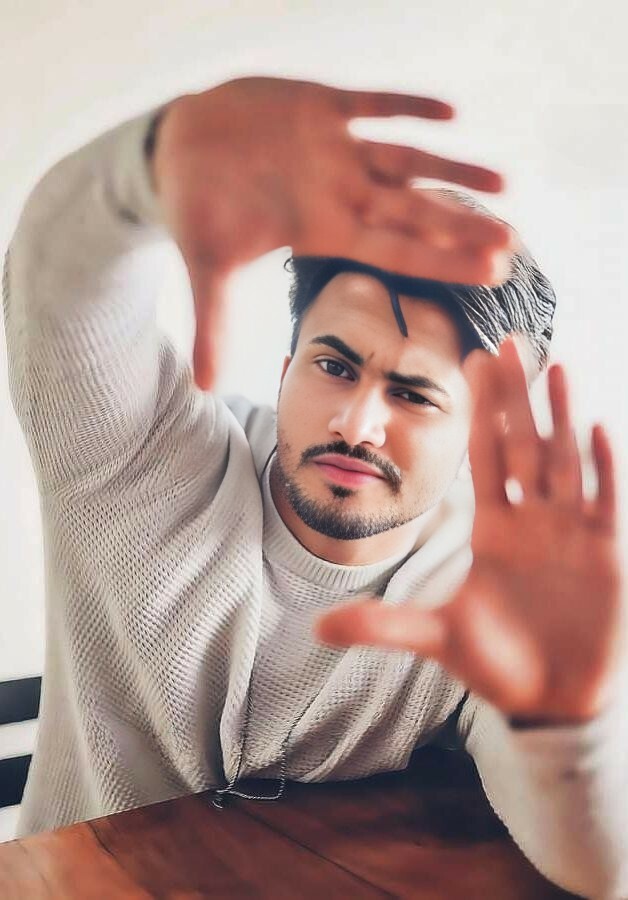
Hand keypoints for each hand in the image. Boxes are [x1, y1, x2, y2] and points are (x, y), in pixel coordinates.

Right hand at [151, 76, 514, 389]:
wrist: (179, 149)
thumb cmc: (198, 211)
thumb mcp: (207, 270)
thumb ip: (212, 325)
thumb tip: (203, 386)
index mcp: (321, 231)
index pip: (393, 252)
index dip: (442, 262)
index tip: (490, 275)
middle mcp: (338, 194)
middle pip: (413, 212)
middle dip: (461, 227)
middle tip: (513, 243)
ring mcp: (334, 150)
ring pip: (406, 160)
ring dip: (452, 170)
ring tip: (502, 182)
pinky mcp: (319, 105)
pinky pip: (371, 104)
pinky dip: (406, 105)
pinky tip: (450, 112)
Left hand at [317, 338, 624, 722]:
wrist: (548, 698)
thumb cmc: (495, 663)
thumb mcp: (434, 638)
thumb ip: (381, 626)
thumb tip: (315, 628)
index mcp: (492, 530)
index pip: (484, 459)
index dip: (478, 413)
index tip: (469, 363)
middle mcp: (530, 521)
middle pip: (522, 445)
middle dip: (515, 397)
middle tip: (507, 342)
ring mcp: (569, 533)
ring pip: (564, 460)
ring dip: (560, 415)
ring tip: (556, 366)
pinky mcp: (604, 553)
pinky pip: (604, 499)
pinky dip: (602, 466)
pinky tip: (597, 427)